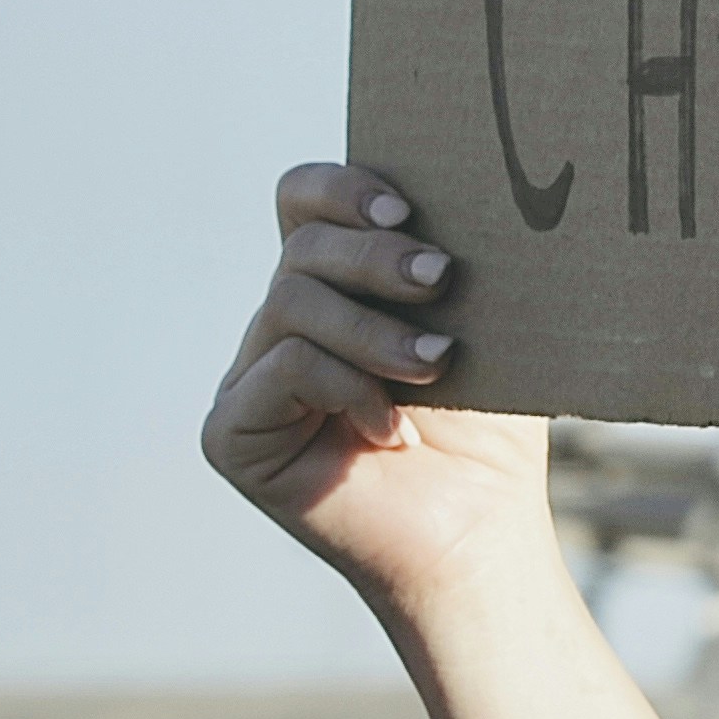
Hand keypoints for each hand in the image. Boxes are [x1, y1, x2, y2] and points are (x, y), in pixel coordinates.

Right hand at [201, 163, 552, 620]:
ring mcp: (250, 376)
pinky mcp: (232, 431)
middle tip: (442, 279)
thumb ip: (447, 264)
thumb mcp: (478, 329)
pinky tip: (391, 429)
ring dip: (374, 330)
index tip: (407, 209)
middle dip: (376, 256)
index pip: (303, 200)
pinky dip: (346, 386)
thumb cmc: (486, 431)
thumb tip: (472, 189)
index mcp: (334, 285)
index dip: (342, 188)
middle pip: (303, 247)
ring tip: (436, 366)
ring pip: (292, 302)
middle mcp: (282, 323)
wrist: (476, 531)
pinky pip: (281, 368)